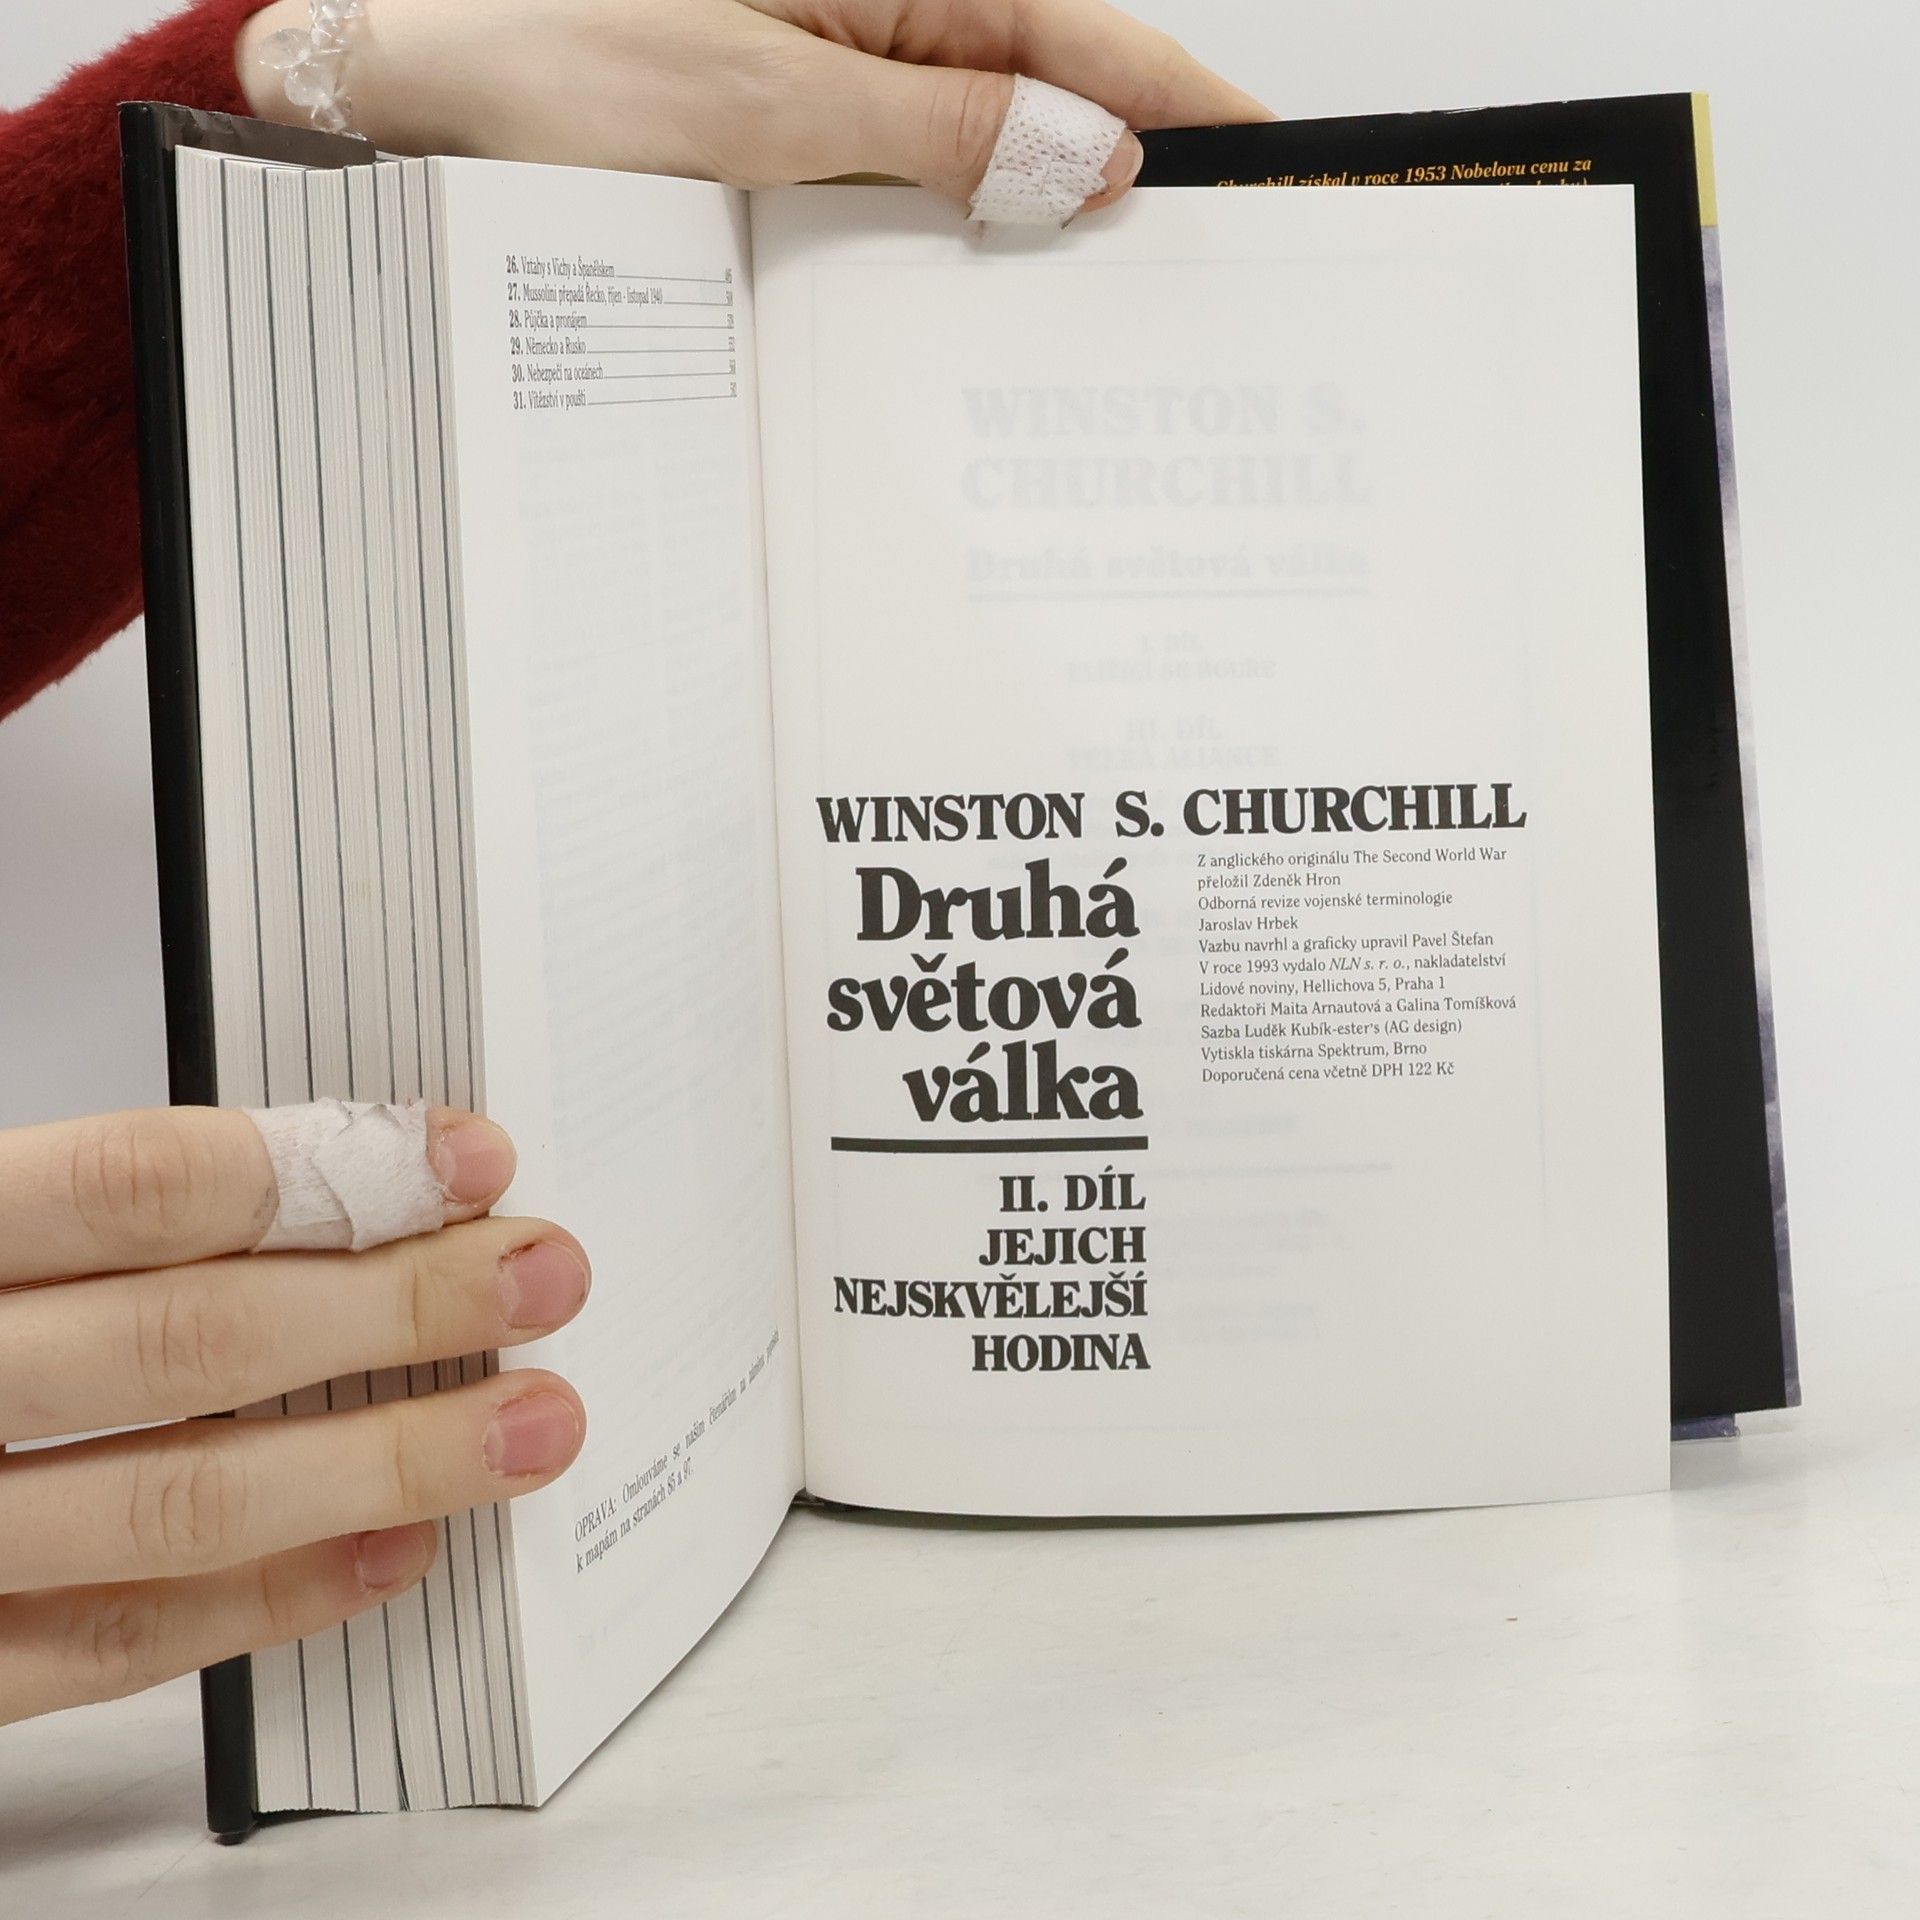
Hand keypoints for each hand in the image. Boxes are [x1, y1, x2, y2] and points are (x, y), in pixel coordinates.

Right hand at [0, 1106, 586, 1723]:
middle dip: (396, 1307)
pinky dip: (267, 1599)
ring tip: (524, 1422)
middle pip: (186, 1342)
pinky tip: (391, 1549)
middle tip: (543, 1276)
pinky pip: (108, 1643)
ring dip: (378, 1461)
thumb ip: (67, 1215)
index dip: (320, 1171)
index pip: (130, 1188)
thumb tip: (310, 1177)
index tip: (465, 1160)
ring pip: (172, 1501)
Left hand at [238, 0, 1267, 211]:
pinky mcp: (809, 127)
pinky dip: (965, 236)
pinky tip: (993, 293)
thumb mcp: (765, 100)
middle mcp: (888, 14)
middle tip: (1209, 288)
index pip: (1097, 37)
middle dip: (1140, 184)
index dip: (1194, 112)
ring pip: (998, 148)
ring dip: (1050, 223)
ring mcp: (851, 74)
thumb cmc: (554, 60)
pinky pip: (922, 178)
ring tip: (1115, 316)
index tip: (1278, 177)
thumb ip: (941, 127)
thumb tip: (1091, 159)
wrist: (418, 83)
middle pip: (1063, 93)